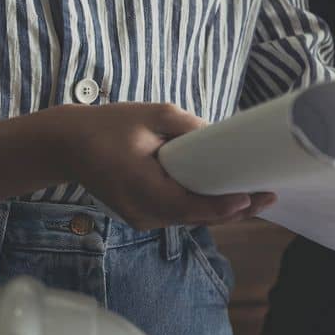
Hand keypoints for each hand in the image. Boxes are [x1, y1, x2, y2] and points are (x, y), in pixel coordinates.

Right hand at [42, 103, 274, 229]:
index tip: (252, 198)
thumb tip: (223, 138)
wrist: (65, 145)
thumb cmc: (107, 126)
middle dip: (235, 210)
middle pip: (198, 217)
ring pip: (191, 219)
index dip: (225, 206)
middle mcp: (144, 212)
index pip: (191, 206)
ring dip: (223, 212)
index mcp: (143, 189)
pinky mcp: (144, 215)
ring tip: (259, 198)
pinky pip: (180, 215)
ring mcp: (142, 218)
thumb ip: (189, 127)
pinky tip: (230, 199)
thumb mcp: (152, 115)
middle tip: (269, 197)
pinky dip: (204, 208)